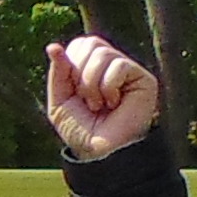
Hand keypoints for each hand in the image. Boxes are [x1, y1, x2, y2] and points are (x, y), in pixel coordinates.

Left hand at [44, 34, 164, 156]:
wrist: (100, 153)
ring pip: (103, 53)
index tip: (73, 91)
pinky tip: (115, 103)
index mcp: (93, 66)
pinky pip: (119, 65)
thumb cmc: (82, 130)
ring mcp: (129, 71)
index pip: (80, 44)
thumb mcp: (60, 101)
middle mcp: (112, 65)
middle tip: (87, 100)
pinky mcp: (143, 79)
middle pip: (90, 43)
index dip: (70, 64)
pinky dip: (109, 87)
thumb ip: (58, 72)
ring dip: (92, 84)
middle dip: (79, 75)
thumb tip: (53, 46)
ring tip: (100, 105)